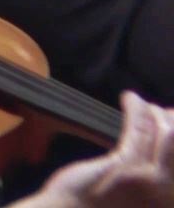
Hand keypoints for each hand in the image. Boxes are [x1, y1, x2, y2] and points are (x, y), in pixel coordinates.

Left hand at [20, 92, 173, 207]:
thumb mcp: (143, 199)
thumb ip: (156, 178)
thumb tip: (163, 147)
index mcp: (171, 197)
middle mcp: (171, 194)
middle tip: (166, 111)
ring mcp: (154, 185)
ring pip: (168, 135)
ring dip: (157, 114)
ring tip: (146, 106)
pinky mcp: (128, 170)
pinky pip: (140, 130)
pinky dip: (137, 109)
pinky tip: (130, 98)